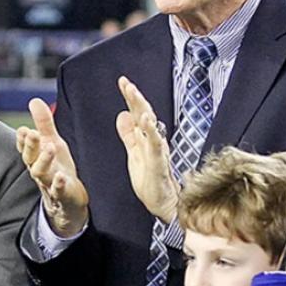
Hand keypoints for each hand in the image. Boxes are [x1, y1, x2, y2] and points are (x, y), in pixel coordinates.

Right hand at [17, 98, 88, 236]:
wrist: (69, 200)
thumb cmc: (58, 168)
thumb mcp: (52, 143)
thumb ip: (43, 124)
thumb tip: (34, 100)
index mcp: (36, 157)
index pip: (25, 147)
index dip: (22, 140)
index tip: (23, 130)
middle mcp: (39, 170)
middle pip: (30, 158)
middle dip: (30, 146)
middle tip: (32, 133)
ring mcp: (50, 183)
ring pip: (41, 173)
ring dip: (43, 161)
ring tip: (49, 148)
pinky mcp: (62, 195)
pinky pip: (58, 191)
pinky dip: (58, 184)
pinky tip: (61, 176)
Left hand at [114, 76, 176, 222]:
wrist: (163, 204)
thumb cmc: (151, 181)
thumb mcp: (134, 153)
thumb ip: (129, 135)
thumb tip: (122, 115)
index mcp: (146, 138)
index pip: (138, 113)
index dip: (131, 97)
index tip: (123, 81)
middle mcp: (153, 141)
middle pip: (145, 114)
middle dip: (135, 97)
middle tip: (126, 83)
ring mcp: (158, 151)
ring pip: (151, 125)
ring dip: (142, 108)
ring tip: (133, 93)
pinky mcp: (160, 163)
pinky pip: (157, 145)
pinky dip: (152, 132)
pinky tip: (146, 121)